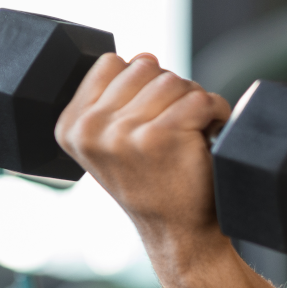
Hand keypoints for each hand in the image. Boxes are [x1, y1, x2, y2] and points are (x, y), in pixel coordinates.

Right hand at [55, 52, 232, 250]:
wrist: (178, 231)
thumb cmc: (154, 181)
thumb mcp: (112, 142)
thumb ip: (116, 98)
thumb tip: (142, 56)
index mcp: (71, 126)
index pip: (112, 63)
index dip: (142, 82)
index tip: (150, 116)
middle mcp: (90, 129)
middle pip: (145, 67)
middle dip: (170, 90)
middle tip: (176, 124)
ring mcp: (123, 133)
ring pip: (174, 80)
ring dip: (194, 101)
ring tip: (191, 132)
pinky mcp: (160, 136)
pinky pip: (200, 98)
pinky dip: (215, 112)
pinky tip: (208, 135)